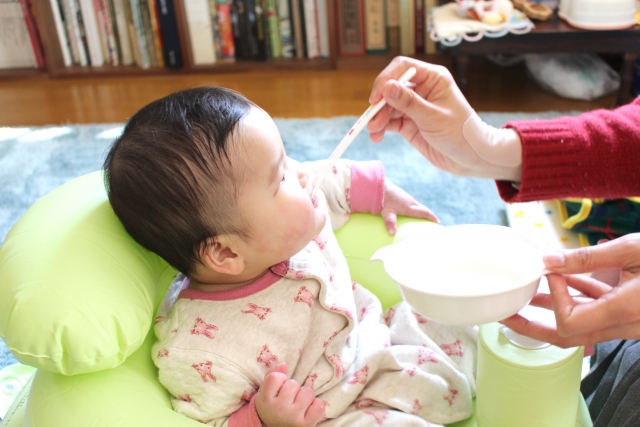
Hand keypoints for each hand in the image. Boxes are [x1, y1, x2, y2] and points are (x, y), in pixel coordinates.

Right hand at [255, 363, 325, 426]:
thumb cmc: (273, 409)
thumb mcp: (266, 394)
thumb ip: (271, 376)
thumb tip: (284, 364)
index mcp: (265, 401)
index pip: (276, 377)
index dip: (280, 381)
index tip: (279, 390)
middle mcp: (279, 409)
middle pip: (293, 383)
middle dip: (293, 389)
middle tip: (289, 400)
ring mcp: (293, 417)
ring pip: (308, 392)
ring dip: (305, 396)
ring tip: (299, 404)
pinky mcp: (307, 424)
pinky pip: (319, 405)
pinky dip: (316, 405)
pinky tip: (308, 410)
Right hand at [367, 56, 521, 181]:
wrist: (469, 157)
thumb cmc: (460, 133)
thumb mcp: (433, 117)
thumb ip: (408, 102)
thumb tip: (386, 87)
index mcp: (433, 78)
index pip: (403, 68)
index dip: (387, 79)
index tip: (377, 96)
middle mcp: (422, 89)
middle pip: (391, 88)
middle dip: (380, 103)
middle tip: (371, 119)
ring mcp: (414, 106)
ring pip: (388, 106)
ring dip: (378, 118)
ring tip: (374, 131)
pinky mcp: (409, 123)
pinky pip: (390, 121)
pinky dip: (381, 128)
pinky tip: (377, 136)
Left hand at [381, 179, 438, 234]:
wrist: (379, 185)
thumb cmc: (383, 199)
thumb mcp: (386, 212)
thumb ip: (390, 222)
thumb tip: (392, 233)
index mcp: (409, 206)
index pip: (424, 212)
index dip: (432, 217)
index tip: (438, 222)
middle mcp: (410, 201)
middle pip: (423, 209)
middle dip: (429, 215)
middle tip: (434, 221)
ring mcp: (406, 198)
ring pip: (417, 206)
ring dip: (422, 211)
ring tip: (425, 218)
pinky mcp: (402, 196)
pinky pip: (412, 204)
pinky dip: (416, 209)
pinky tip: (411, 211)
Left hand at [500, 233, 639, 347]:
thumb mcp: (631, 251)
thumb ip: (588, 258)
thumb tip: (550, 260)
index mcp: (623, 311)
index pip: (570, 322)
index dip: (555, 299)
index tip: (553, 274)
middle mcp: (624, 324)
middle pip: (567, 336)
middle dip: (533, 326)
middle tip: (507, 314)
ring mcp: (628, 322)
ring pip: (581, 325)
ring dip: (554, 308)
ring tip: (527, 294)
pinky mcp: (631, 313)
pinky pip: (597, 312)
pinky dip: (578, 298)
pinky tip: (564, 280)